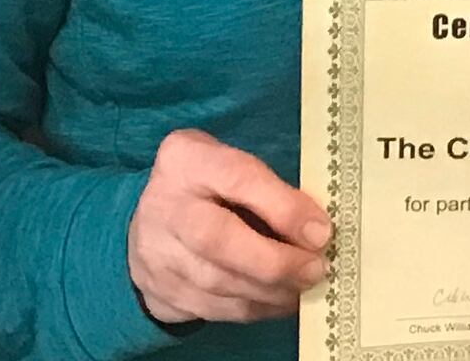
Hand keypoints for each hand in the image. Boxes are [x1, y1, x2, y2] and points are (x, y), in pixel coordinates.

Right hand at [129, 127, 330, 324]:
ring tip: (305, 286)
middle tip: (315, 269)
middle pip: (218, 240)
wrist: (148, 228)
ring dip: (272, 291)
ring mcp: (158, 255)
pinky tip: (282, 300)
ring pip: (219, 283)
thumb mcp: (228, 166)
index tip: (321, 232)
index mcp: (187, 160)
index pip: (237, 178)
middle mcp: (165, 206)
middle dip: (275, 261)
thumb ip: (266, 187)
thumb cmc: (206, 190)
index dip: (283, 208)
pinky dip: (257, 308)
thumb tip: (315, 228)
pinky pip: (217, 309)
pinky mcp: (164, 294)